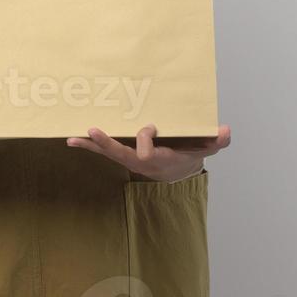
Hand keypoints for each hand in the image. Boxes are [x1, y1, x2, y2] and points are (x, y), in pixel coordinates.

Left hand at [67, 124, 231, 181]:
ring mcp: (129, 157)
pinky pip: (103, 150)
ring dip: (90, 144)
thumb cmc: (191, 153)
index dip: (145, 139)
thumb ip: (217, 141)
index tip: (151, 127)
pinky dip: (88, 145)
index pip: (147, 150)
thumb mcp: (207, 148)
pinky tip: (71, 139)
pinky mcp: (123, 153)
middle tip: (92, 130)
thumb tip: (225, 131)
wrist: (177, 169)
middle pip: (121, 153)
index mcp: (159, 158)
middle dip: (107, 143)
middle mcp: (140, 160)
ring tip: (71, 137)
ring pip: (108, 152)